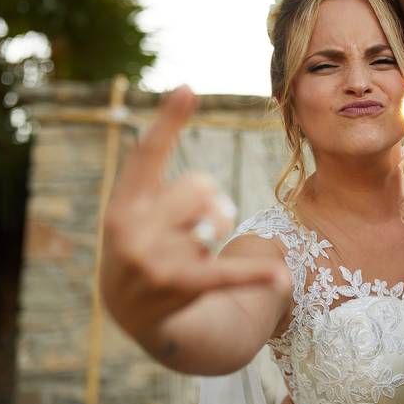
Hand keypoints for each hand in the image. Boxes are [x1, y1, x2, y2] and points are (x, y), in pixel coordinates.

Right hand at [101, 86, 277, 340]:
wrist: (133, 313)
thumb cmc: (147, 247)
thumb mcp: (142, 215)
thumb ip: (171, 190)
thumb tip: (209, 189)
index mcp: (123, 205)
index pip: (147, 156)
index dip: (168, 122)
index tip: (188, 89)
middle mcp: (131, 230)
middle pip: (199, 188)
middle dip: (211, 201)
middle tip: (203, 223)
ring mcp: (154, 261)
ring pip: (213, 225)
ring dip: (215, 237)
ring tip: (193, 255)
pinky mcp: (181, 288)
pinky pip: (225, 273)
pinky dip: (252, 275)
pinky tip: (280, 278)